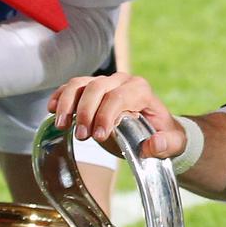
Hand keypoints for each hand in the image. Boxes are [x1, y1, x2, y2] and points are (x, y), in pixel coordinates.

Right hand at [48, 73, 185, 158]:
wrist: (157, 129)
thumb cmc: (163, 135)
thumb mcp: (173, 143)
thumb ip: (166, 144)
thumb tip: (153, 145)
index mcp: (140, 90)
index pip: (118, 97)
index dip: (105, 114)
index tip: (98, 136)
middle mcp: (122, 81)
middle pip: (96, 87)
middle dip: (85, 112)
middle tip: (81, 137)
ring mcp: (105, 83)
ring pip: (80, 84)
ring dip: (67, 103)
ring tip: (62, 125)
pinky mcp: (91, 89)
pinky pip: (72, 87)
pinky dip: (61, 96)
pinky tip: (52, 109)